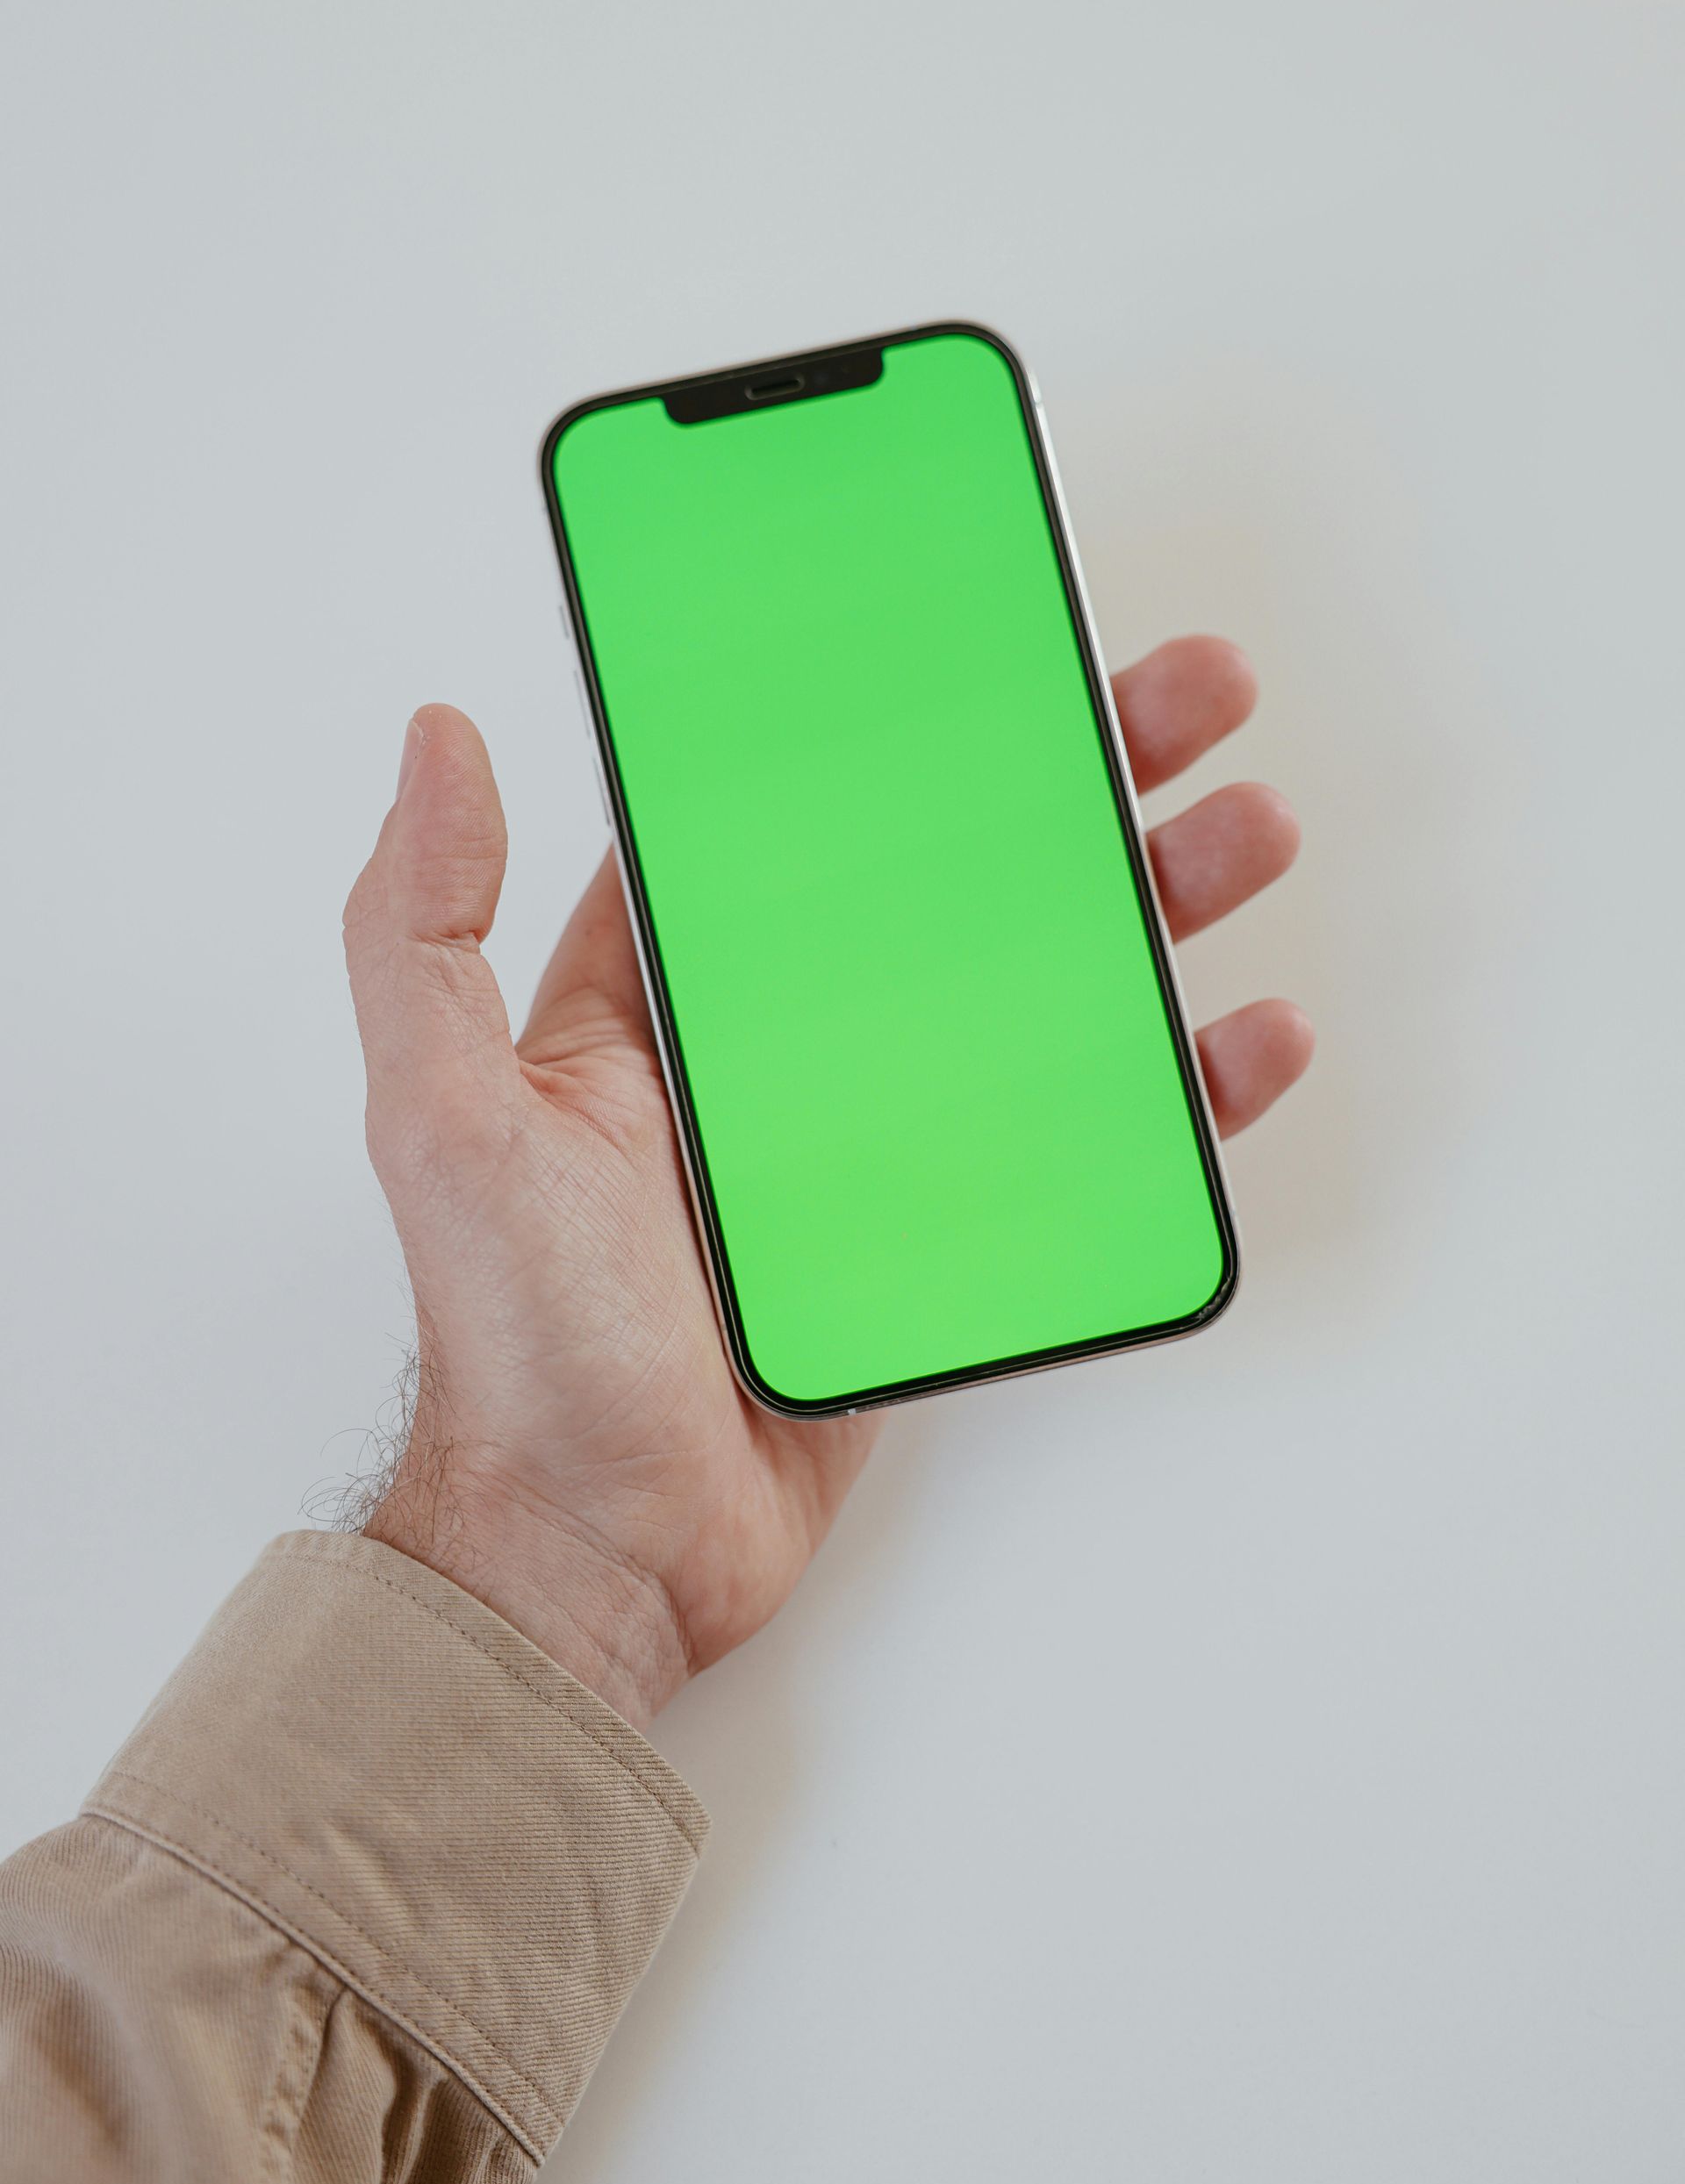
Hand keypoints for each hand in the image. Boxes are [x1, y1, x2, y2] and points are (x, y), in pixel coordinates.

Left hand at [343, 637, 1309, 1727]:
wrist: (607, 1550)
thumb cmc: (518, 1342)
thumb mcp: (445, 1114)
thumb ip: (425, 929)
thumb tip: (433, 739)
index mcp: (672, 997)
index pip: (798, 820)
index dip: (890, 722)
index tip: (979, 633)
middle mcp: (786, 1053)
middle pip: (958, 877)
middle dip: (1074, 776)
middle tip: (1181, 696)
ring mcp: (879, 1143)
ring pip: (1046, 990)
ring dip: (1151, 904)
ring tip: (1246, 830)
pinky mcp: (951, 1236)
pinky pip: (1087, 1144)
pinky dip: (1178, 1090)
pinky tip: (1247, 1035)